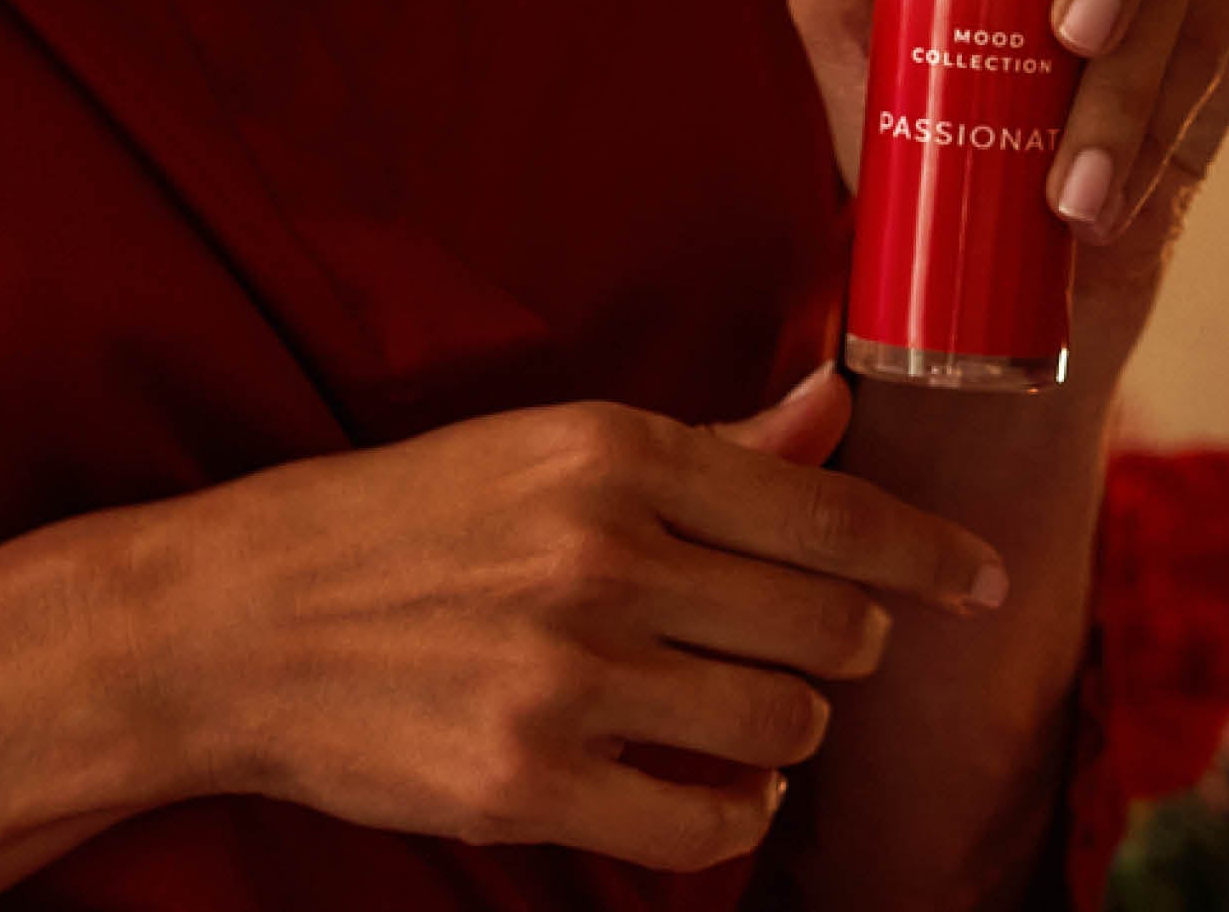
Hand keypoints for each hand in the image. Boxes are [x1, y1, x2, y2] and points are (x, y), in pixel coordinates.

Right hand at [107, 372, 1001, 871]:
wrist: (246, 617)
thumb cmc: (408, 518)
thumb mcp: (552, 448)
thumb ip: (713, 443)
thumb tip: (833, 404)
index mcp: (613, 453)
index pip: (825, 511)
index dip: (925, 554)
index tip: (983, 582)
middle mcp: (603, 557)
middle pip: (823, 628)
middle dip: (841, 641)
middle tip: (814, 640)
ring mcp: (567, 678)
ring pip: (781, 727)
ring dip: (786, 724)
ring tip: (742, 703)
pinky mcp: (530, 784)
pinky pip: (704, 823)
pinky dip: (730, 807)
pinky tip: (708, 777)